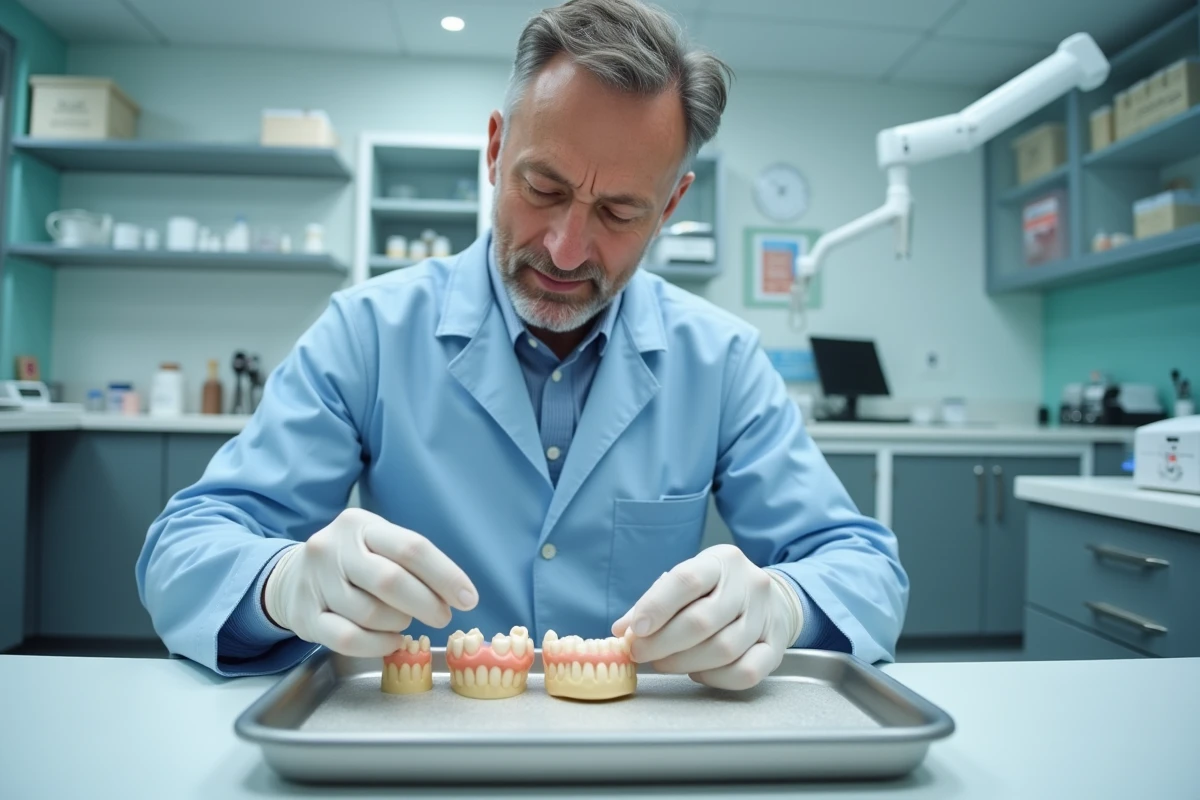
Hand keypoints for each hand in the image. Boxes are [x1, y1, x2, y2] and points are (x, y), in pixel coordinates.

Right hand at [263, 508, 477, 656]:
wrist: (289, 577)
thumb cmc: (350, 562)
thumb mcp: (376, 544)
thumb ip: (410, 562)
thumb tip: (456, 594)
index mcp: (360, 524)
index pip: (411, 547)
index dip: (445, 575)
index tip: (468, 598)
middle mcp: (333, 548)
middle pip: (391, 581)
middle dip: (426, 604)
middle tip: (442, 617)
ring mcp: (315, 582)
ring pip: (371, 613)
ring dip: (399, 624)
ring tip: (403, 622)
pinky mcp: (304, 616)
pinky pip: (349, 639)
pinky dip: (378, 645)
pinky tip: (391, 640)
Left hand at [611, 544, 800, 689]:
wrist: (773, 600)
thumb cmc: (719, 592)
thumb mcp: (689, 582)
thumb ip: (654, 603)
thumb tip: (622, 629)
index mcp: (722, 561)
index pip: (687, 580)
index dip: (656, 606)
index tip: (635, 630)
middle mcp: (749, 585)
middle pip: (702, 621)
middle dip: (663, 643)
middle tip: (641, 653)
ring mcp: (766, 616)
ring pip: (723, 649)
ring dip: (684, 662)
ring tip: (665, 663)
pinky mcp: (776, 647)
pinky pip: (746, 672)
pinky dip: (716, 678)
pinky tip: (698, 671)